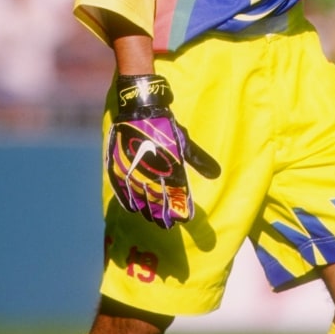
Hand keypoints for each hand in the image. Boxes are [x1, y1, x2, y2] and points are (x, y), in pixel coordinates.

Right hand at [106, 74, 219, 229]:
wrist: (139, 108)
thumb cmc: (164, 126)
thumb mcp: (182, 142)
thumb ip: (198, 160)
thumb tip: (216, 174)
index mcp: (169, 165)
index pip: (176, 195)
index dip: (179, 209)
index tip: (183, 219)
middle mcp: (151, 171)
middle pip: (157, 201)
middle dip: (163, 214)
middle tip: (167, 224)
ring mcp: (133, 170)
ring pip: (140, 199)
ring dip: (147, 211)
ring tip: (153, 220)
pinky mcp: (118, 167)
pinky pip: (122, 190)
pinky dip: (128, 202)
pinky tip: (134, 209)